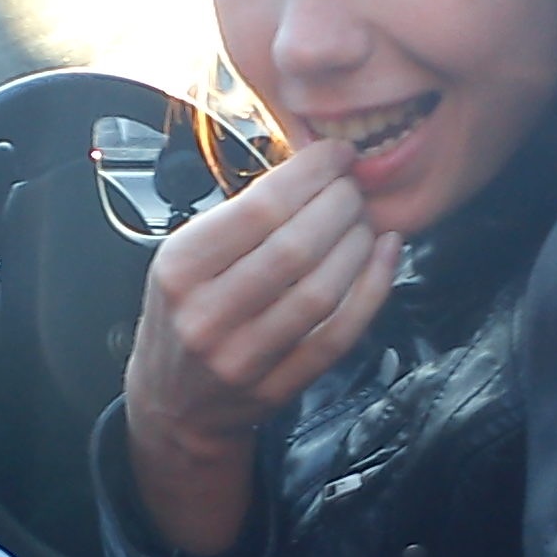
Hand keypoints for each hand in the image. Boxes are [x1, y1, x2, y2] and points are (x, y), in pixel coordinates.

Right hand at [123, 139, 401, 553]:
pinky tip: (385, 255)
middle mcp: (206, 313)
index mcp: (179, 267)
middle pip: (295, 247)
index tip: (337, 154)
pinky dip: (372, 289)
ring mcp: (242, 356)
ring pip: (321, 291)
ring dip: (358, 244)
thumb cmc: (183, 314)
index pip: (257, 209)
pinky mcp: (277, 387)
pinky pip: (339, 334)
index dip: (310, 175)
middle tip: (355, 187)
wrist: (171, 402)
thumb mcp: (184, 259)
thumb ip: (238, 220)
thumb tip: (312, 170)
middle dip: (340, 206)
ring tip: (367, 220)